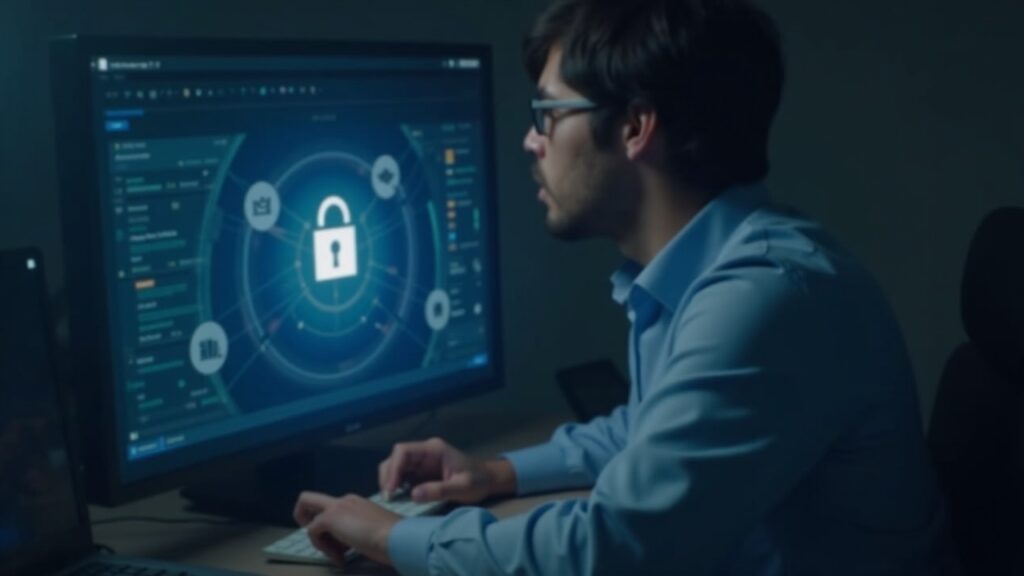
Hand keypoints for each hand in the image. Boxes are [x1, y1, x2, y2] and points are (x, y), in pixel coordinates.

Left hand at [293, 491, 401, 565]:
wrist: (397, 537)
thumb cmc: (393, 538)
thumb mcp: (374, 531)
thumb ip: (358, 533)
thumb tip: (345, 546)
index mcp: (356, 502)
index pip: (332, 509)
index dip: (331, 528)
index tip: (341, 543)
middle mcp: (345, 500)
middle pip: (309, 500)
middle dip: (305, 518)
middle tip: (319, 539)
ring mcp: (337, 507)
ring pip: (308, 519)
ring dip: (320, 542)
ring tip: (339, 555)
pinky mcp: (330, 518)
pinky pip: (312, 532)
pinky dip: (322, 548)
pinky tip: (340, 557)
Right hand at [378, 437, 516, 503]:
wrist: (488, 479)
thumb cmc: (478, 481)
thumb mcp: (463, 488)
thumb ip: (440, 490)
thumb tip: (414, 495)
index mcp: (434, 449)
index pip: (403, 451)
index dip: (394, 469)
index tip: (392, 489)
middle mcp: (425, 452)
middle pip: (395, 457)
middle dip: (388, 475)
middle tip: (389, 497)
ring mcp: (422, 461)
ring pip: (396, 465)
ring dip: (390, 480)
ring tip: (392, 499)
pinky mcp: (421, 472)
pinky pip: (402, 475)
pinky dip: (396, 485)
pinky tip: (398, 498)